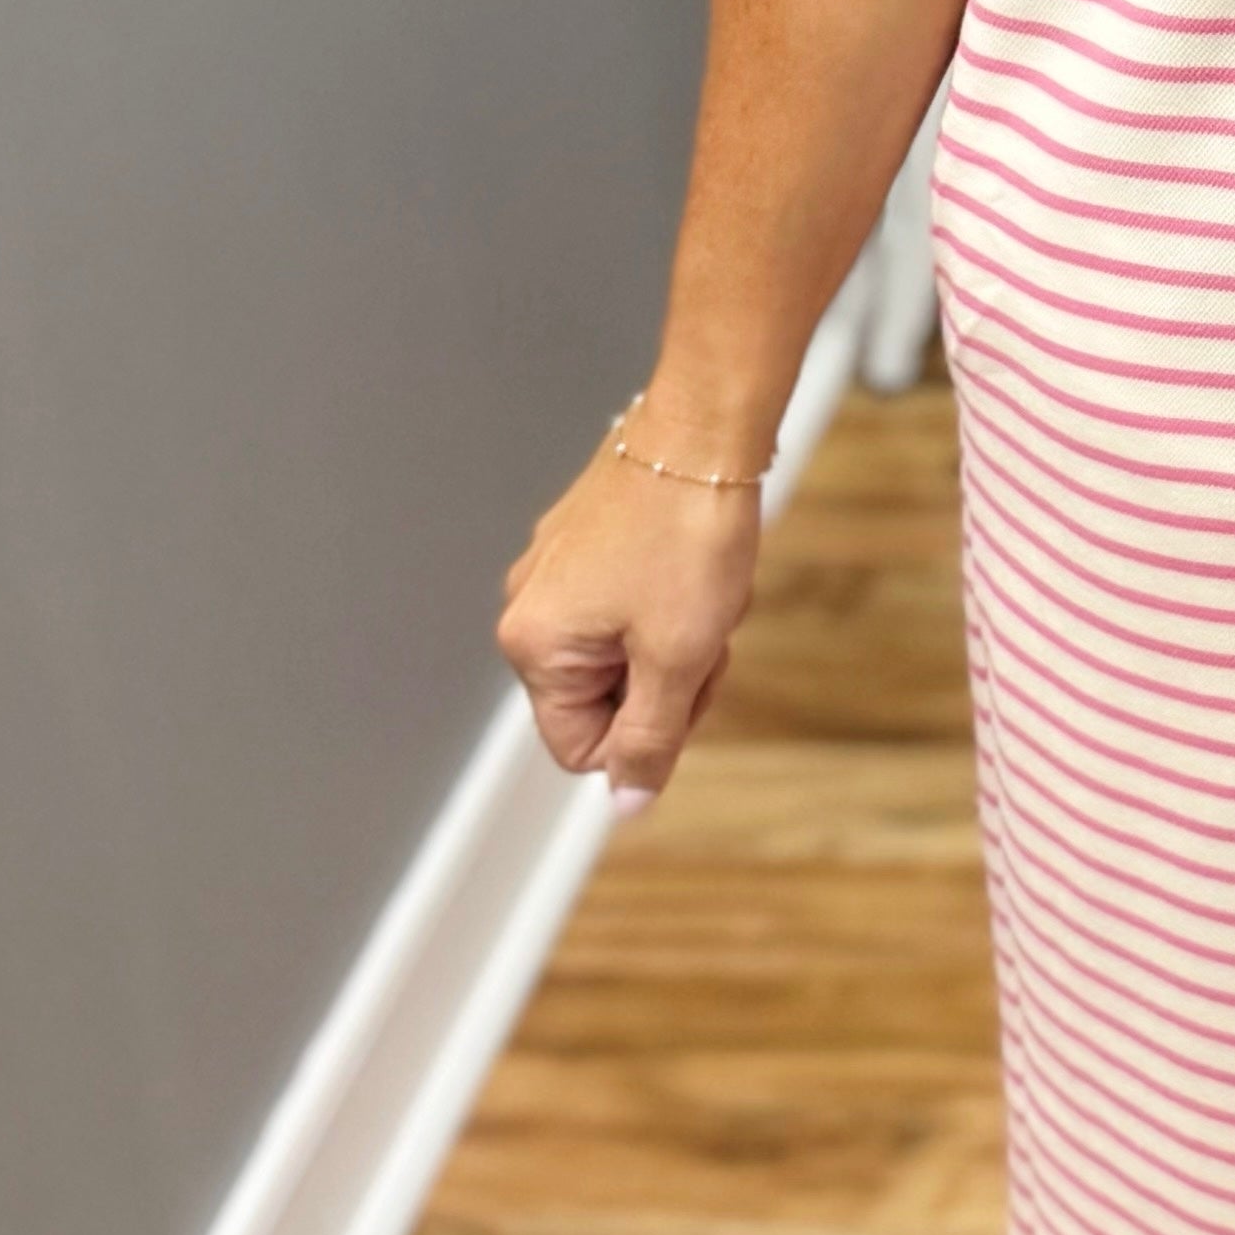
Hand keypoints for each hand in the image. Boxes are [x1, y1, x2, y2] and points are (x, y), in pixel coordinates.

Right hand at [497, 427, 762, 812]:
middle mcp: (527, 608)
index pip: (581, 747)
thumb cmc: (688, 535)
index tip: (690, 682)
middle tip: (706, 634)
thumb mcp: (678, 659)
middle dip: (667, 679)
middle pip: (604, 699)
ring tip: (706, 592)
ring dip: (678, 638)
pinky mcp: (585, 541)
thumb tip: (626, 805)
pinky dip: (673, 599)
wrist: (705, 429)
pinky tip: (699, 565)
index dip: (648, 733)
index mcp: (533, 644)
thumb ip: (650, 740)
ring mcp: (554, 570)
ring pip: (626, 650)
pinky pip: (631, 603)